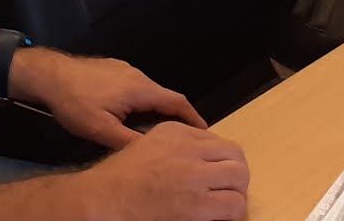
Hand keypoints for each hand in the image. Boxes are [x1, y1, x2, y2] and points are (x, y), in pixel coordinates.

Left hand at [12, 48, 203, 150]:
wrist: (48, 75)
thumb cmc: (74, 101)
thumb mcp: (101, 129)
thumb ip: (129, 141)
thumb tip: (152, 153)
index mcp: (139, 89)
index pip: (177, 102)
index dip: (194, 118)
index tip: (205, 133)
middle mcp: (136, 76)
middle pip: (165, 97)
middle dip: (177, 117)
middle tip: (183, 137)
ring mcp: (123, 70)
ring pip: (149, 92)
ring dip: (157, 109)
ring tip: (159, 131)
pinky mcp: (112, 69)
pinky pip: (135, 87)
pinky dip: (142, 102)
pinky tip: (132, 116)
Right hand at [68, 122, 248, 220]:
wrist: (103, 200)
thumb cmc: (120, 180)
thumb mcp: (148, 146)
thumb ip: (177, 147)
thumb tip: (206, 161)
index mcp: (176, 132)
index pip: (219, 141)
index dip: (222, 163)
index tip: (217, 178)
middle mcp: (188, 148)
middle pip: (236, 155)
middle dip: (236, 176)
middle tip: (228, 193)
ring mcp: (193, 175)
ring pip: (240, 177)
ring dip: (236, 194)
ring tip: (225, 208)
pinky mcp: (197, 204)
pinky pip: (234, 205)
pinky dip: (232, 214)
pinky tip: (219, 219)